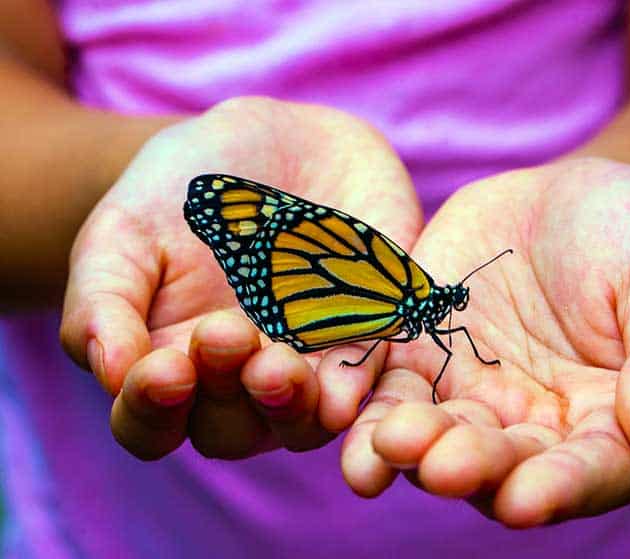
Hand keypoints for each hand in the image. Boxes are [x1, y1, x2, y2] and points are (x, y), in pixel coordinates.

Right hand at [60, 97, 422, 459]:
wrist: (274, 141)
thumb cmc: (181, 192)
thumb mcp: (124, 232)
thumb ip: (103, 302)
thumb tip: (111, 374)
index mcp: (171, 366)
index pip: (150, 422)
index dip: (150, 409)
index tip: (163, 368)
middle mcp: (240, 382)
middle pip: (230, 431)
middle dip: (227, 396)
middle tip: (227, 335)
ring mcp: (306, 366)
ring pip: (300, 421)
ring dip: (290, 406)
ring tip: (280, 366)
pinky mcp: (367, 338)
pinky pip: (368, 378)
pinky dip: (357, 386)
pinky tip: (344, 387)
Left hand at [341, 157, 629, 526]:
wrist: (570, 198)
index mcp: (613, 427)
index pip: (590, 472)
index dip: (560, 489)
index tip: (526, 500)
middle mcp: (536, 429)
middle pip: (502, 464)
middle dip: (471, 468)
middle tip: (440, 466)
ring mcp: (472, 396)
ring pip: (436, 435)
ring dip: (408, 448)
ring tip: (384, 446)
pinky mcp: (422, 356)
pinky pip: (388, 385)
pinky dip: (363, 401)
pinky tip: (339, 409)